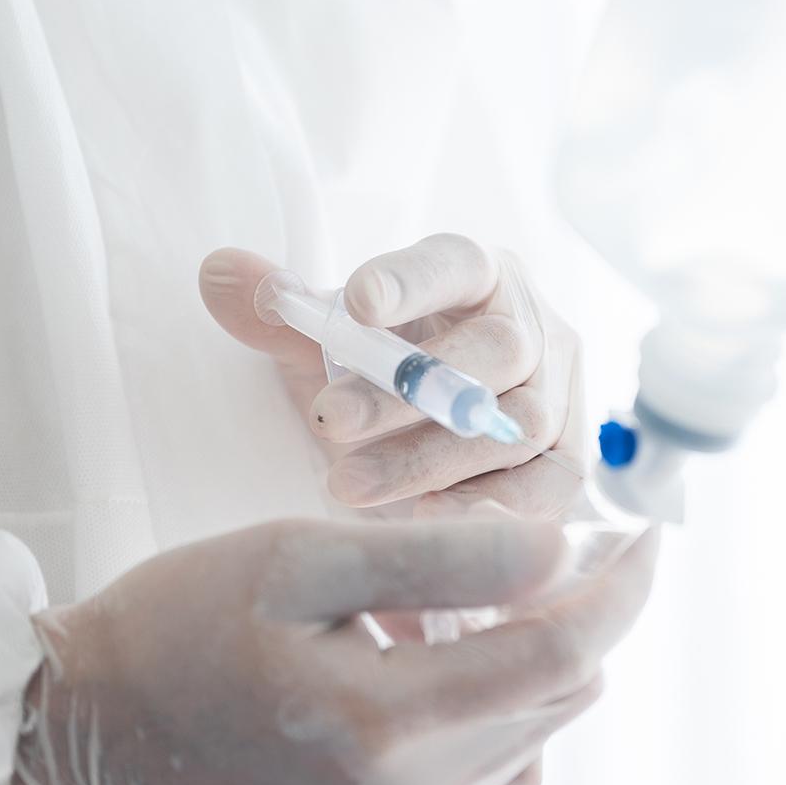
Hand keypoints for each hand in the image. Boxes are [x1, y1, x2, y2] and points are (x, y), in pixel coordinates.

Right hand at [9, 517, 655, 784]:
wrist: (86, 731)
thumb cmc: (178, 624)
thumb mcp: (303, 558)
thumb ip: (441, 556)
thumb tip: (562, 549)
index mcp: (380, 725)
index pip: (563, 654)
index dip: (624, 587)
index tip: (648, 531)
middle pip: (559, 696)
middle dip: (574, 611)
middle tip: (530, 541)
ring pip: (534, 733)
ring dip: (525, 657)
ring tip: (438, 602)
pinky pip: (493, 773)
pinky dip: (492, 706)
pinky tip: (425, 659)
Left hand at [200, 234, 585, 518]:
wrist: (432, 443)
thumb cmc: (381, 377)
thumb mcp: (326, 343)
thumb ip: (278, 311)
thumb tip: (216, 271)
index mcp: (480, 274)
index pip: (455, 263)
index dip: (414, 281)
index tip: (358, 303)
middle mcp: (534, 326)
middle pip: (496, 350)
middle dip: (408, 391)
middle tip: (327, 424)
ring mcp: (562, 395)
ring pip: (516, 424)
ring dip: (428, 458)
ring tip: (346, 485)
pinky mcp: (569, 464)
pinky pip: (546, 487)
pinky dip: (489, 507)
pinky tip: (424, 521)